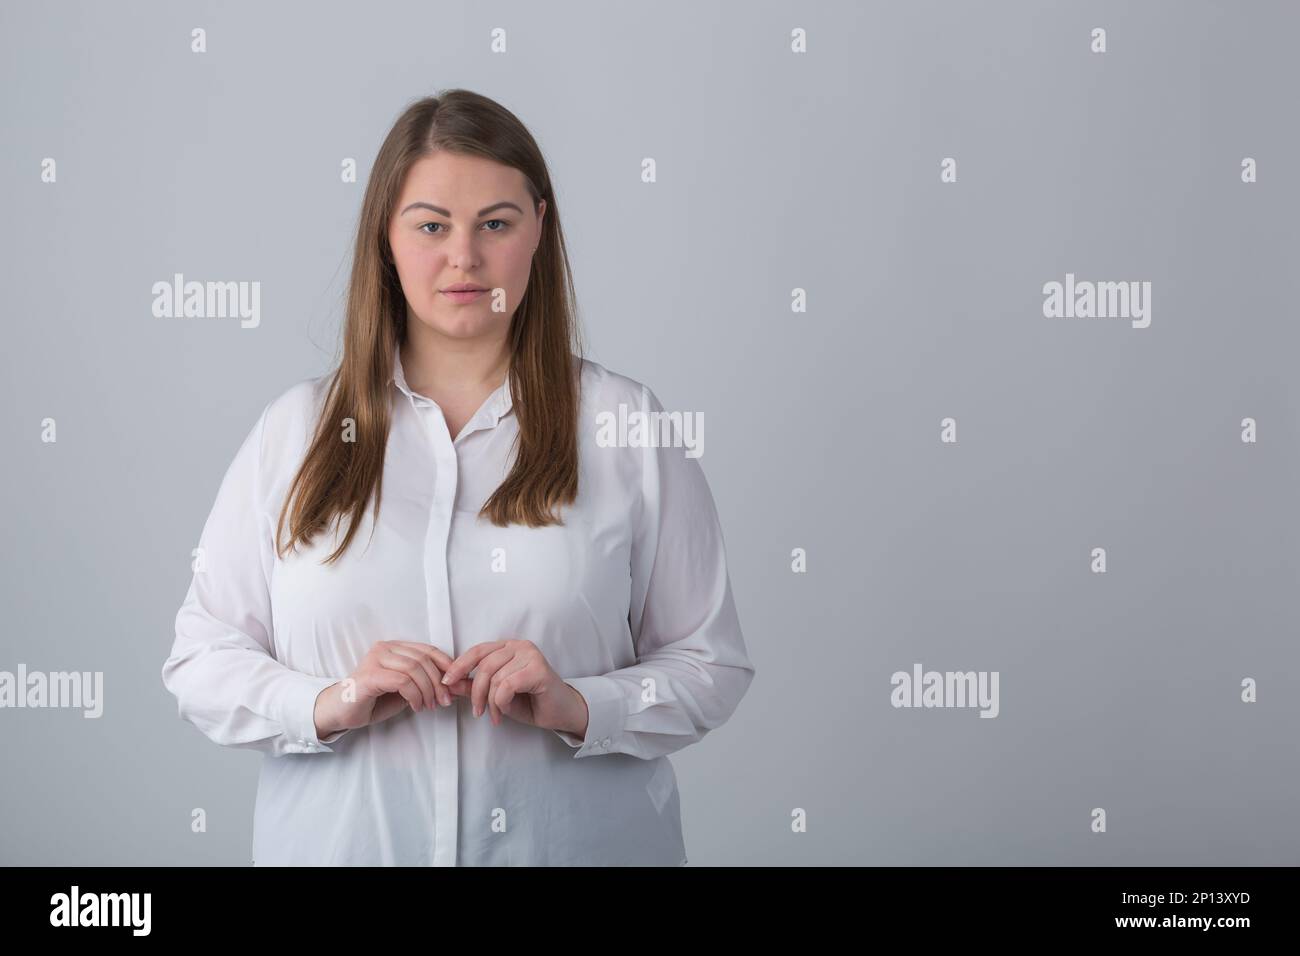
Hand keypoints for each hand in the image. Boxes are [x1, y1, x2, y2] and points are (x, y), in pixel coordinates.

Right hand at [314, 640, 473, 736]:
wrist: (340, 712)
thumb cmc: (374, 701)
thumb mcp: (408, 692)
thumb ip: (429, 685)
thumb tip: (460, 686)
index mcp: (395, 647)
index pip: (429, 650)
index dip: (447, 666)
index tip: (456, 686)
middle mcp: (385, 648)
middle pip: (424, 659)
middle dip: (439, 682)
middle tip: (444, 701)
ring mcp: (375, 659)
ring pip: (415, 669)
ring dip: (428, 690)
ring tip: (429, 706)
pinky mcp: (369, 675)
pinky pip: (402, 681)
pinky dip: (415, 695)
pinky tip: (416, 707)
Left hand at [439, 639, 588, 736]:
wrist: (560, 714)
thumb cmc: (531, 702)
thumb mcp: (495, 695)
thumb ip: (473, 687)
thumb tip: (449, 683)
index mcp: (509, 647)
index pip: (478, 651)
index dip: (460, 665)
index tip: (446, 682)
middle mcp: (520, 646)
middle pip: (484, 665)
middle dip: (476, 692)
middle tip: (477, 712)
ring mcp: (531, 655)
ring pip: (495, 678)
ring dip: (491, 702)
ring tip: (496, 715)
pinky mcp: (539, 669)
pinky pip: (508, 685)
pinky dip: (501, 702)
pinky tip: (505, 711)